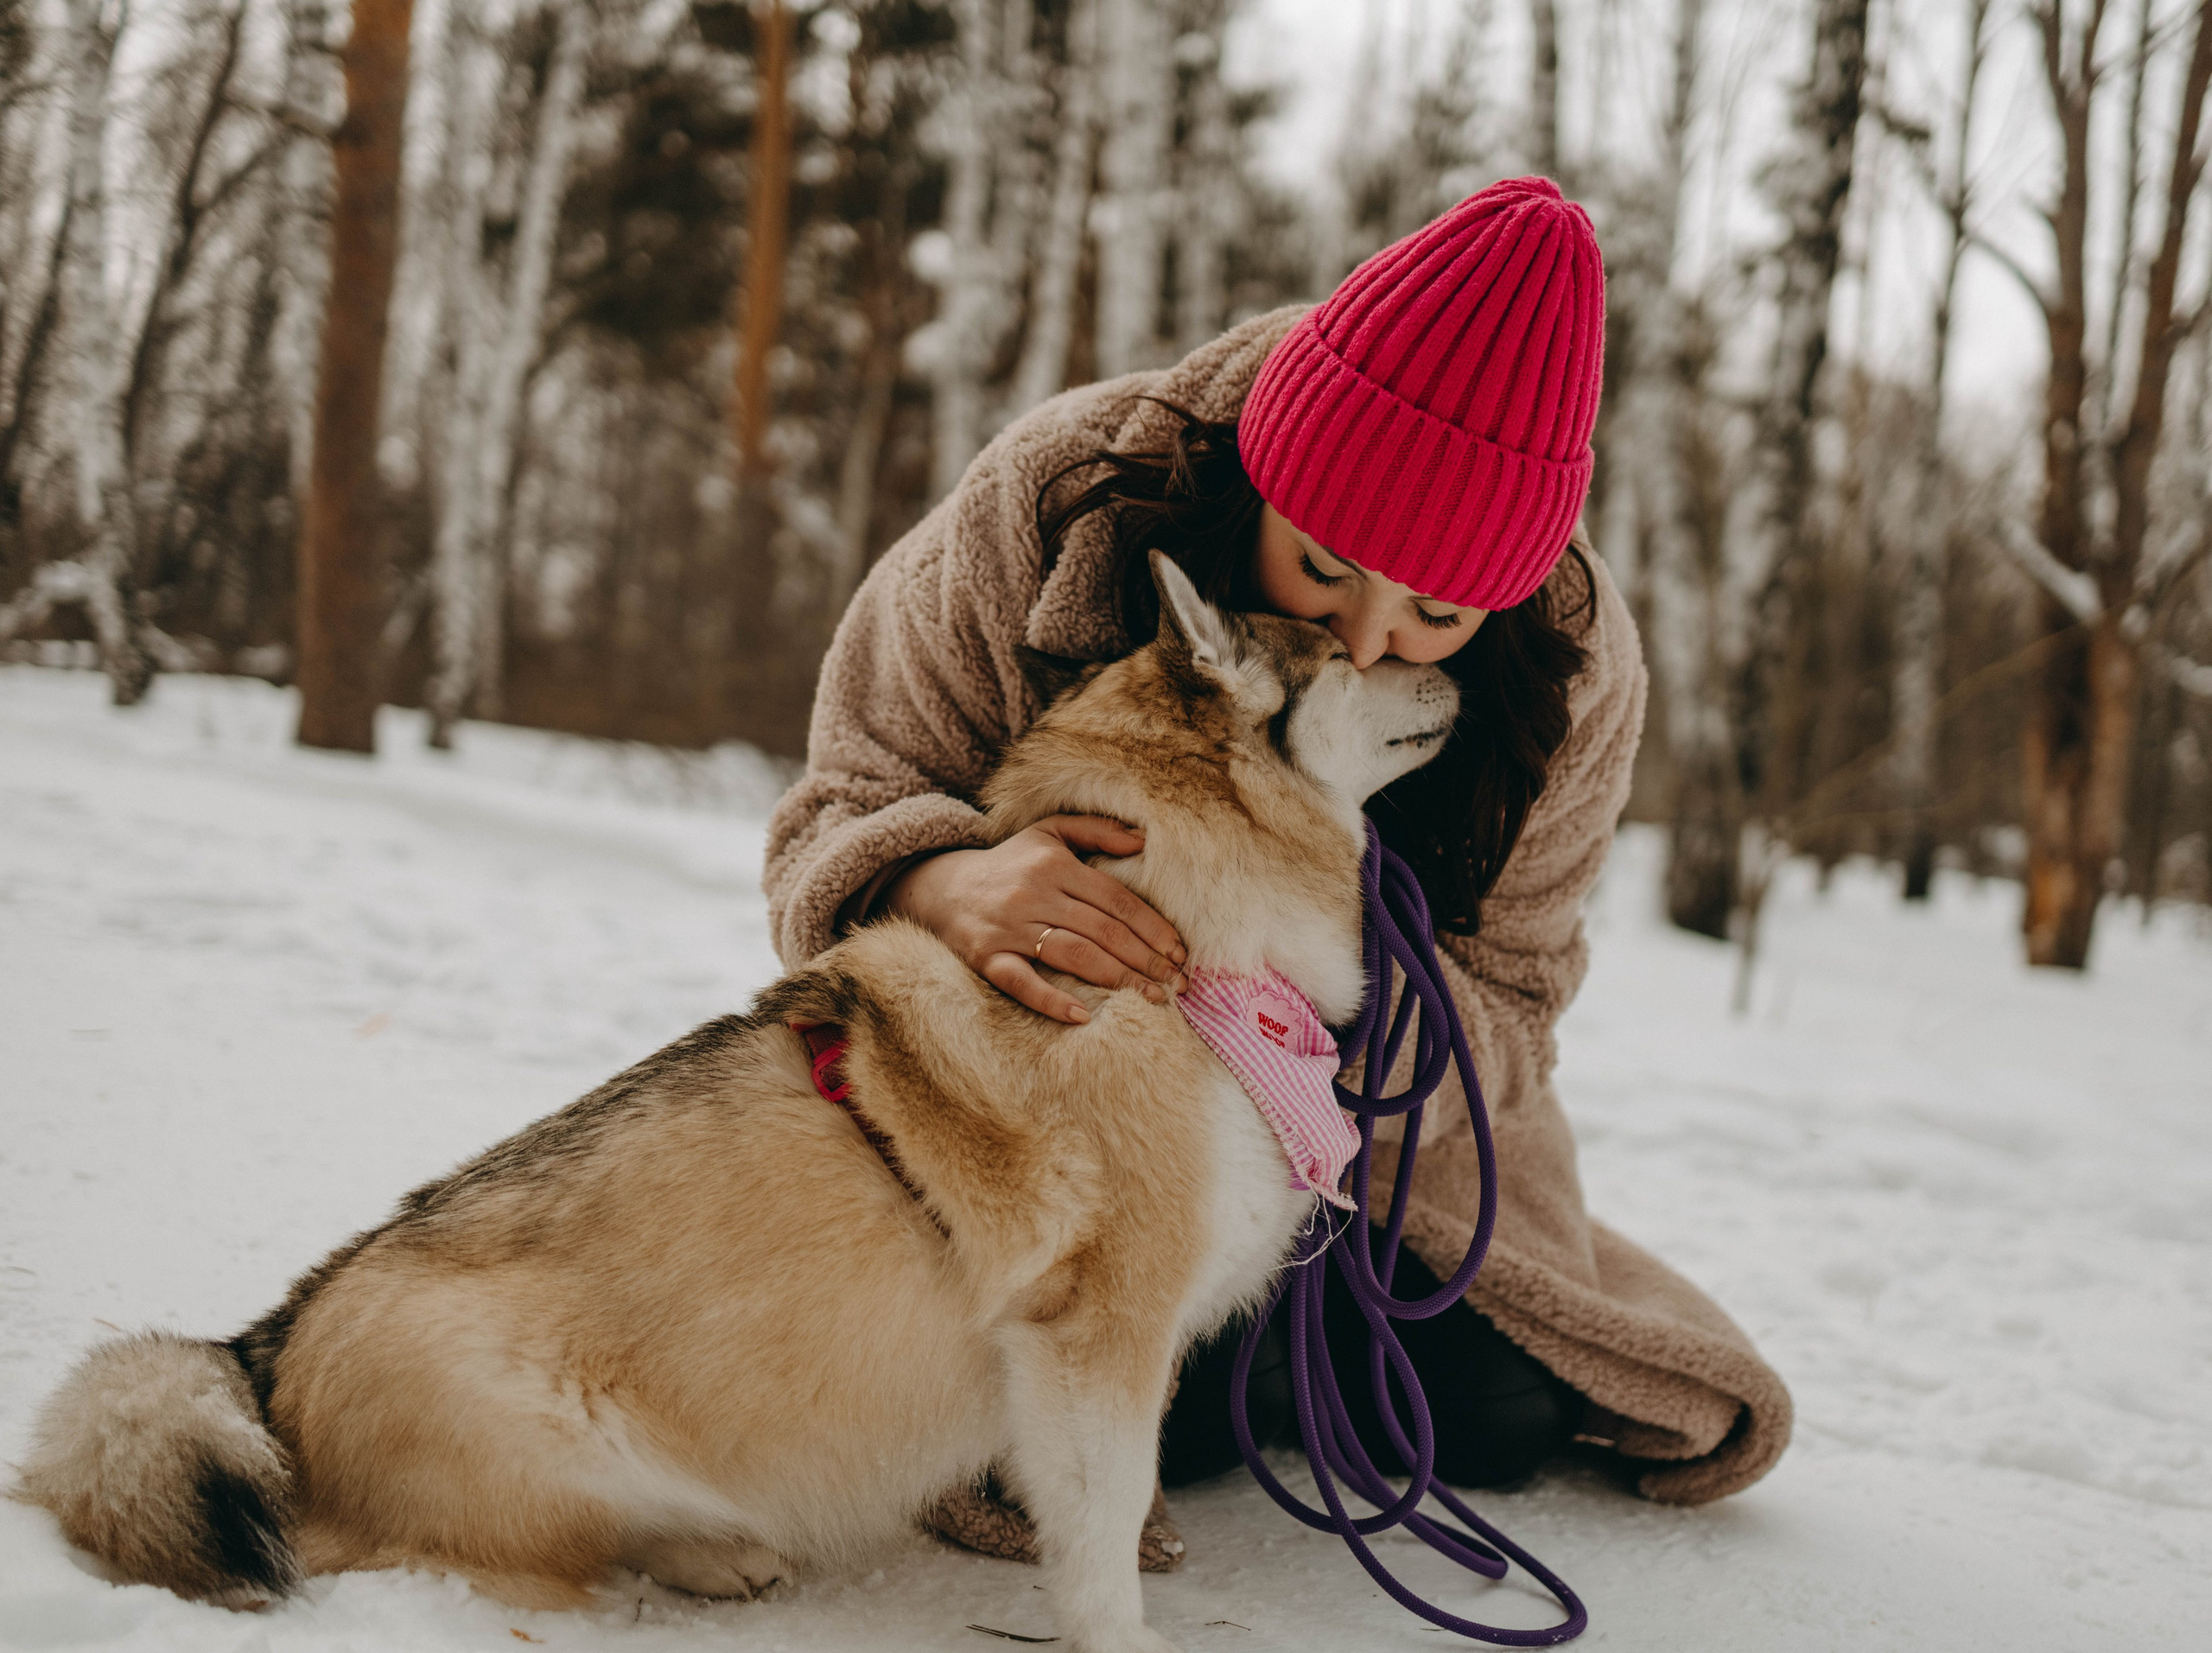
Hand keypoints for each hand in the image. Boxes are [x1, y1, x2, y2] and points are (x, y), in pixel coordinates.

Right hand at [883, 815, 1186, 1024]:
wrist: (939, 888)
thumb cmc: (1008, 864)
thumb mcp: (1048, 833)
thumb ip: (1096, 830)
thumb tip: (1144, 839)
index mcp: (1054, 866)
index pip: (1117, 901)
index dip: (1154, 928)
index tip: (1181, 953)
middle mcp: (1034, 895)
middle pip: (1103, 932)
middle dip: (1147, 960)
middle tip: (1179, 984)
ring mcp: (1009, 929)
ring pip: (1074, 956)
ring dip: (1118, 980)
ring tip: (1153, 999)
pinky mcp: (986, 958)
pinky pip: (1022, 983)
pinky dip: (1052, 1000)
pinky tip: (1083, 1015)